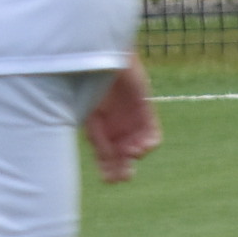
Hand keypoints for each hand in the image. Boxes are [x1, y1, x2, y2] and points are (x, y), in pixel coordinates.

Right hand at [83, 59, 158, 181]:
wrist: (101, 57)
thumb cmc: (85, 82)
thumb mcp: (88, 115)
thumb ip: (96, 137)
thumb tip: (105, 160)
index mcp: (95, 127)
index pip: (104, 155)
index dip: (108, 169)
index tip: (110, 179)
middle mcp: (113, 125)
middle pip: (121, 154)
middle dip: (122, 167)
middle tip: (123, 177)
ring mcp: (129, 118)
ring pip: (137, 147)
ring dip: (135, 155)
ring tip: (131, 154)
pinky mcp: (144, 110)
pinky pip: (151, 134)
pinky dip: (148, 143)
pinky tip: (141, 147)